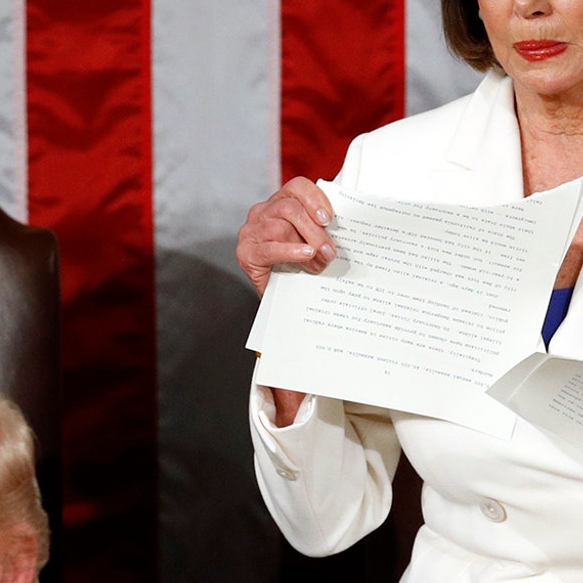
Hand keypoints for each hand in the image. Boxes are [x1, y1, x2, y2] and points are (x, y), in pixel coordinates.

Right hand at [236, 177, 337, 296]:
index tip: (329, 218)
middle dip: (315, 230)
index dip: (315, 199)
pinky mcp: (246, 252)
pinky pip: (269, 248)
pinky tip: (304, 255)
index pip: (297, 187)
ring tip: (319, 260)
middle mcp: (262, 213)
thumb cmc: (293, 264)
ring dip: (306, 244)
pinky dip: (290, 252)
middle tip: (330, 249)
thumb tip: (341, 229)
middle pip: (290, 209)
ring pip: (281, 228)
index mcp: (279, 203)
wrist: (277, 296)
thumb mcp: (309, 240)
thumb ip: (320, 229)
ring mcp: (251, 232)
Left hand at [238, 178, 335, 427]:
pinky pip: (298, 187)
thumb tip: (295, 396)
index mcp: (249, 256)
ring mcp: (267, 209)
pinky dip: (314, 197)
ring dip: (314, 223)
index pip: (262, 247)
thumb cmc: (289, 302)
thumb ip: (286, 348)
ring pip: (288, 204)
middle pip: (277, 221)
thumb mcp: (286, 321)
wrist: (288, 275)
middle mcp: (253, 230)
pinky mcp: (286, 194)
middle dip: (308, 238)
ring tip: (333, 243)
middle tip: (330, 258)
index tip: (310, 260)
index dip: (284, 250)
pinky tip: (329, 214)